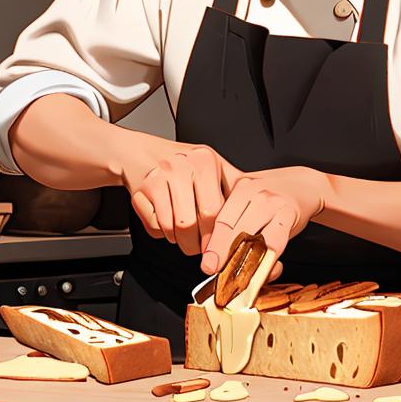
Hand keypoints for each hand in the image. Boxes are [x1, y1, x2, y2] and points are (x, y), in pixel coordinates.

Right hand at [124, 144, 241, 256]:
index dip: (216, 236)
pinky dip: (161, 233)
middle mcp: (181, 166)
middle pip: (191, 223)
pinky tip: (167, 224)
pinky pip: (154, 226)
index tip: (218, 247)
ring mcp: (158, 177)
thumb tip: (260, 210)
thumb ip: (233, 186)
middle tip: (199, 248)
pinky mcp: (141, 190)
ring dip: (178, 240)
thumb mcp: (212, 166)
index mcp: (204, 160)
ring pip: (172, 228)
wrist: (140, 153)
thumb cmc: (182, 164)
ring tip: (184, 236)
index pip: (215, 211)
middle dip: (196, 244)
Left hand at [200, 166, 329, 275]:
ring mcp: (274, 203)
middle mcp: (255, 194)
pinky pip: (277, 241)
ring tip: (240, 277)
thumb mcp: (247, 202)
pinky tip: (267, 269)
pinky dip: (270, 259)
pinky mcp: (290, 214)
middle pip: (236, 229)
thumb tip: (211, 253)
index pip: (221, 220)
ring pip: (256, 237)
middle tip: (215, 271)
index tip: (207, 264)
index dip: (213, 245)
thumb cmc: (269, 200)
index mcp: (239, 190)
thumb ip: (231, 223)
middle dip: (224, 254)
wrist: (301, 185)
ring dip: (247, 261)